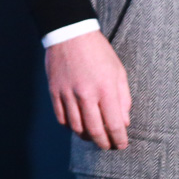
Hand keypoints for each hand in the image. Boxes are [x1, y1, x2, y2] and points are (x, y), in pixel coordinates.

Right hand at [46, 30, 130, 148]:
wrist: (70, 33)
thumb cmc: (98, 52)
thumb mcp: (118, 72)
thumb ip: (123, 99)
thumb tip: (123, 122)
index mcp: (106, 89)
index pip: (114, 125)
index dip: (119, 140)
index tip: (121, 144)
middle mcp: (86, 94)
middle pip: (94, 130)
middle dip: (103, 143)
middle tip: (107, 146)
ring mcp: (68, 93)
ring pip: (76, 127)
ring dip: (86, 136)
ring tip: (92, 136)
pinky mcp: (54, 91)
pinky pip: (61, 117)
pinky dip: (69, 126)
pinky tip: (76, 124)